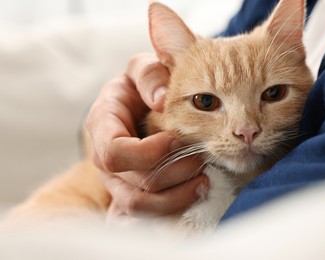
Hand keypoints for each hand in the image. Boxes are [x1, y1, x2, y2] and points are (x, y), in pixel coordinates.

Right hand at [86, 53, 207, 217]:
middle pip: (132, 182)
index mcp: (102, 124)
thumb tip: (162, 99)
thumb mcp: (141, 69)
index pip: (113, 152)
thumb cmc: (139, 86)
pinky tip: (195, 193)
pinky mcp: (130, 191)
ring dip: (175, 197)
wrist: (132, 107)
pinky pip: (146, 213)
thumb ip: (149, 74)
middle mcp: (105, 157)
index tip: (176, 140)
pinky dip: (171, 208)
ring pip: (139, 204)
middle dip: (172, 173)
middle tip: (202, 158)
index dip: (146, 153)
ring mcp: (116, 178)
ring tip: (204, 182)